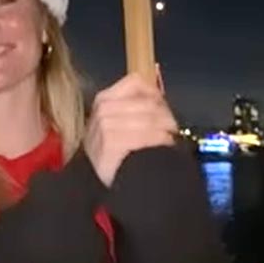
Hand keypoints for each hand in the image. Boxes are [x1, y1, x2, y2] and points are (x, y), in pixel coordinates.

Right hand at [83, 71, 178, 186]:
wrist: (90, 180)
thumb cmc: (107, 149)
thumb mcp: (114, 122)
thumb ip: (132, 107)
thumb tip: (159, 97)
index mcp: (104, 98)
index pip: (135, 82)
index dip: (154, 93)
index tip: (164, 108)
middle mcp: (103, 108)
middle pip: (147, 102)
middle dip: (166, 115)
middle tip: (173, 127)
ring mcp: (105, 124)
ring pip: (150, 118)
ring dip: (167, 128)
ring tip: (171, 137)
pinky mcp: (111, 142)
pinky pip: (147, 135)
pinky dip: (161, 139)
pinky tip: (166, 144)